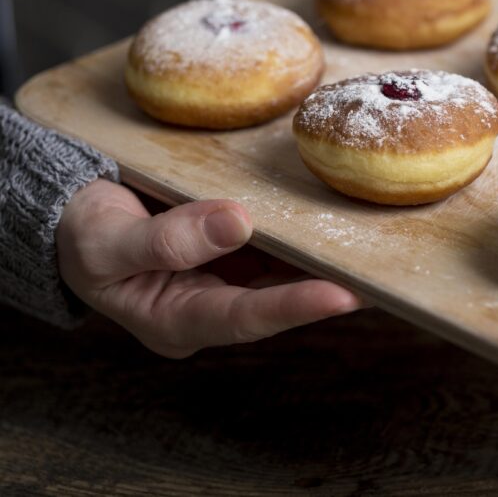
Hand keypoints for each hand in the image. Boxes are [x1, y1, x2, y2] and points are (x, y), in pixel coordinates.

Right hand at [57, 179, 360, 357]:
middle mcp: (211, 306)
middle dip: (331, 289)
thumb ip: (168, 239)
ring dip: (326, 260)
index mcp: (176, 321)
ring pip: (285, 272)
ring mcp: (225, 278)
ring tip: (376, 250)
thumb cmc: (82, 235)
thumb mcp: (107, 240)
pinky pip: (276, 243)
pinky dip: (305, 233)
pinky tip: (336, 221)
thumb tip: (237, 223)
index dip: (294, 308)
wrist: (73, 215)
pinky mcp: (235, 250)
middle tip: (384, 278)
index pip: (245, 318)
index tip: (342, 295)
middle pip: (278, 299)